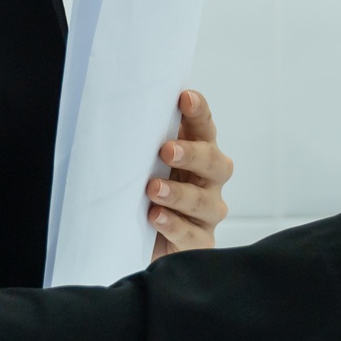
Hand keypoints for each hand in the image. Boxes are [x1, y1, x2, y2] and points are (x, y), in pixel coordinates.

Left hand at [147, 89, 232, 257]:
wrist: (140, 241)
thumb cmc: (145, 193)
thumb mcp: (145, 164)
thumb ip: (145, 142)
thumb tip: (126, 113)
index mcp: (199, 153)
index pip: (204, 127)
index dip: (198, 112)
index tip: (185, 98)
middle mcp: (209, 181)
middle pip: (214, 163)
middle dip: (192, 154)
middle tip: (167, 150)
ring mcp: (207, 213)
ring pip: (202, 201)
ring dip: (178, 193)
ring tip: (153, 189)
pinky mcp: (199, 242)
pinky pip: (192, 235)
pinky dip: (174, 225)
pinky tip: (155, 217)